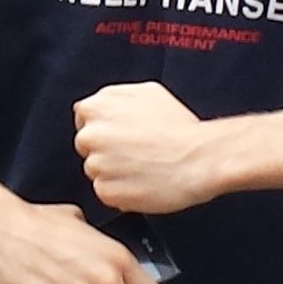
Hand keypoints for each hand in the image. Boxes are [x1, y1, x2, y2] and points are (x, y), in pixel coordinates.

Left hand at [73, 82, 233, 214]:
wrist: (199, 159)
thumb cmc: (179, 126)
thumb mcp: (148, 92)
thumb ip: (117, 96)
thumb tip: (104, 104)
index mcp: (98, 108)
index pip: (83, 116)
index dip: (103, 125)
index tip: (120, 133)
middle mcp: (92, 135)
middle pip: (86, 145)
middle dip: (104, 148)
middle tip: (134, 152)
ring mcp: (98, 165)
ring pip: (95, 170)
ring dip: (112, 171)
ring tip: (142, 166)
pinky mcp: (107, 191)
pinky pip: (105, 191)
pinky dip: (120, 190)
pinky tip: (141, 181)